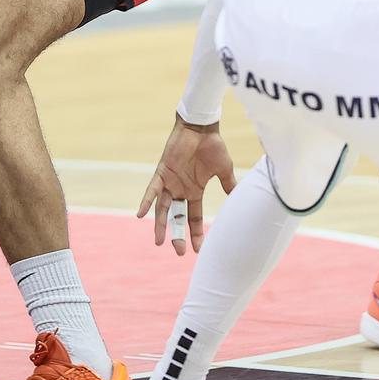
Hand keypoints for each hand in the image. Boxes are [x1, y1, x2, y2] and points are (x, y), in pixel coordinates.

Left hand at [136, 115, 236, 255]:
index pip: (194, 217)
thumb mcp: (224, 170)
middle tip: (179, 251)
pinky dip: (147, 201)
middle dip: (177, 234)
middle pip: (177, 217)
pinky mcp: (162, 173)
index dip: (196, 233)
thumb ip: (228, 185)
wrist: (202, 128)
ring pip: (163, 208)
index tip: (198, 249)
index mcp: (195, 191)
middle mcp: (181, 189)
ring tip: (159, 241)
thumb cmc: (213, 146)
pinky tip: (141, 214)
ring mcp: (171, 182)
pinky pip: (152, 190)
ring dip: (160, 224)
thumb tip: (237, 198)